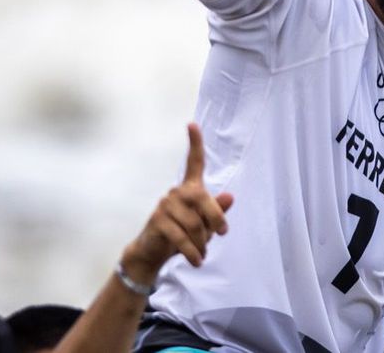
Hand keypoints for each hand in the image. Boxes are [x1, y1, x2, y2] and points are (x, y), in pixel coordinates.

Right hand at [119, 123, 234, 286]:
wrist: (154, 254)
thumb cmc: (184, 235)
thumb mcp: (205, 225)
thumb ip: (217, 211)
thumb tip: (230, 196)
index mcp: (189, 188)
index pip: (193, 162)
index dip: (194, 143)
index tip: (191, 123)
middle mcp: (176, 192)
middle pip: (202, 199)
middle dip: (216, 218)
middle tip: (222, 235)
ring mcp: (164, 205)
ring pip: (194, 223)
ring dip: (203, 242)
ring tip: (203, 254)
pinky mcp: (157, 222)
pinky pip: (182, 237)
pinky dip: (193, 251)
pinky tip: (197, 261)